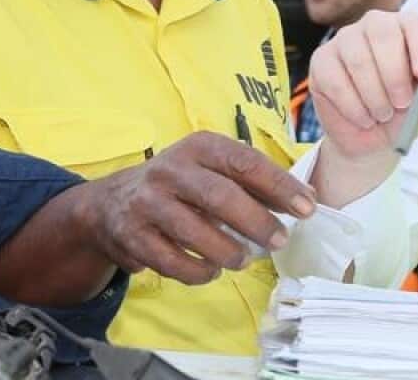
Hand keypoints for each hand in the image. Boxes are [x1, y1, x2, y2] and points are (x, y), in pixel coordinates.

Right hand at [77, 131, 316, 284]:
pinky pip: (172, 261)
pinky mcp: (132, 235)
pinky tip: (211, 270)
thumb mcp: (213, 169)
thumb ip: (256, 182)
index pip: (245, 162)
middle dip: (257, 222)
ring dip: (227, 251)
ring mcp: (147, 202)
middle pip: (221, 197)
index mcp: (199, 147)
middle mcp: (171, 170)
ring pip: (195, 232)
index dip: (279, 185)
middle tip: (279, 241)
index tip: (307, 207)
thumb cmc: (181, 185)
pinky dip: (198, 271)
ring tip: (244, 259)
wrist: (110, 203)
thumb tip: (307, 199)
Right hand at [309, 10, 417, 159]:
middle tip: (403, 104)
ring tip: (384, 114)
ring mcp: (345, 40)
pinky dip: (353, 106)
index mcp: (407, 29)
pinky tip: (363, 117)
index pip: (415, 24)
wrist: (372, 141)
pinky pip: (336, 80)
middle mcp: (375, 26)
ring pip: (358, 60)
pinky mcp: (322, 61)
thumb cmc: (404, 113)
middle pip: (382, 35)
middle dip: (394, 75)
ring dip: (375, 96)